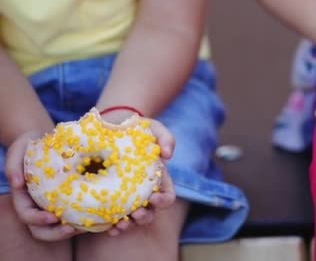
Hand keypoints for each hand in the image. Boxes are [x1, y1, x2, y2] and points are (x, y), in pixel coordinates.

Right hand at [6, 131, 82, 240]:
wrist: (45, 141)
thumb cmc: (28, 146)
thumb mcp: (18, 151)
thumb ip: (13, 166)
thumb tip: (17, 184)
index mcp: (24, 199)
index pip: (27, 216)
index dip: (38, 219)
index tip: (53, 216)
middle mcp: (38, 207)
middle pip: (42, 231)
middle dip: (57, 233)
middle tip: (73, 228)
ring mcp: (54, 206)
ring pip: (60, 228)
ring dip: (73, 230)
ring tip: (88, 226)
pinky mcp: (69, 201)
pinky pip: (76, 215)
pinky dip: (86, 219)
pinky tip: (100, 216)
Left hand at [104, 118, 176, 235]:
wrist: (107, 128)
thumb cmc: (134, 129)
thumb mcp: (152, 128)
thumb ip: (165, 137)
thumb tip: (168, 154)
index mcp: (158, 179)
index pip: (167, 196)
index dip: (163, 201)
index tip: (153, 197)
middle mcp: (144, 192)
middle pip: (151, 212)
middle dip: (145, 217)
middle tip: (136, 214)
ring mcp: (126, 198)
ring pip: (132, 219)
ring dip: (128, 225)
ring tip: (119, 225)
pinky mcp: (108, 200)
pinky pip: (112, 218)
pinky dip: (111, 226)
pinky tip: (107, 227)